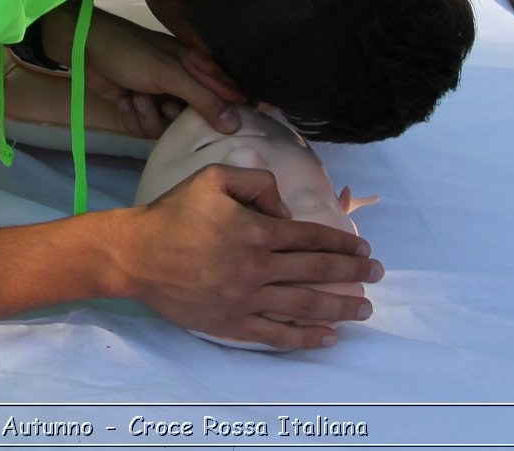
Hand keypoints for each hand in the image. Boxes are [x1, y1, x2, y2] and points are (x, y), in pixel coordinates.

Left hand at [41, 2, 247, 138]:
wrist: (84, 49)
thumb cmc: (130, 52)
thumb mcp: (170, 73)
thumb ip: (203, 98)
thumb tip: (235, 124)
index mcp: (197, 71)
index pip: (223, 100)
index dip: (220, 115)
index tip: (219, 123)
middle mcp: (182, 87)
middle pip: (192, 123)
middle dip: (171, 116)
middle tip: (161, 102)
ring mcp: (160, 99)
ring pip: (165, 130)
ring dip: (146, 116)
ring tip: (135, 96)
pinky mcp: (139, 109)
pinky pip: (144, 129)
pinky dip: (131, 117)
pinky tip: (123, 99)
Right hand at [123, 165, 382, 348]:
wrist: (135, 254)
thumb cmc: (173, 213)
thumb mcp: (212, 177)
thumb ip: (255, 182)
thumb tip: (283, 209)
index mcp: (256, 231)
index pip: (311, 237)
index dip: (341, 243)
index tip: (363, 249)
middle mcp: (258, 267)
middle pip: (317, 271)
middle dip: (353, 272)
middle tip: (377, 274)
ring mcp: (246, 299)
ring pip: (305, 305)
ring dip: (341, 306)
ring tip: (365, 308)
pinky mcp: (232, 323)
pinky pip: (278, 334)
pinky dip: (306, 337)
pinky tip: (329, 337)